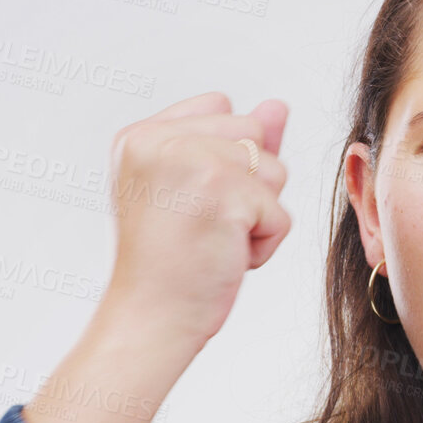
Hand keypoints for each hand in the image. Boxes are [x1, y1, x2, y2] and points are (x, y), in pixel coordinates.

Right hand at [105, 91, 291, 343]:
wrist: (151, 317)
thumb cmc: (170, 262)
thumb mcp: (195, 191)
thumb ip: (234, 144)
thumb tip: (278, 106)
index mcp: (141, 135)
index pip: (220, 104)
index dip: (226, 155)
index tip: (191, 199)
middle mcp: (161, 140)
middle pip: (253, 132)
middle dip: (247, 184)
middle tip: (201, 223)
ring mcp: (193, 161)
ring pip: (275, 170)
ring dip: (257, 215)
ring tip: (212, 240)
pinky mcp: (225, 192)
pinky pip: (281, 213)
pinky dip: (264, 245)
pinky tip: (223, 258)